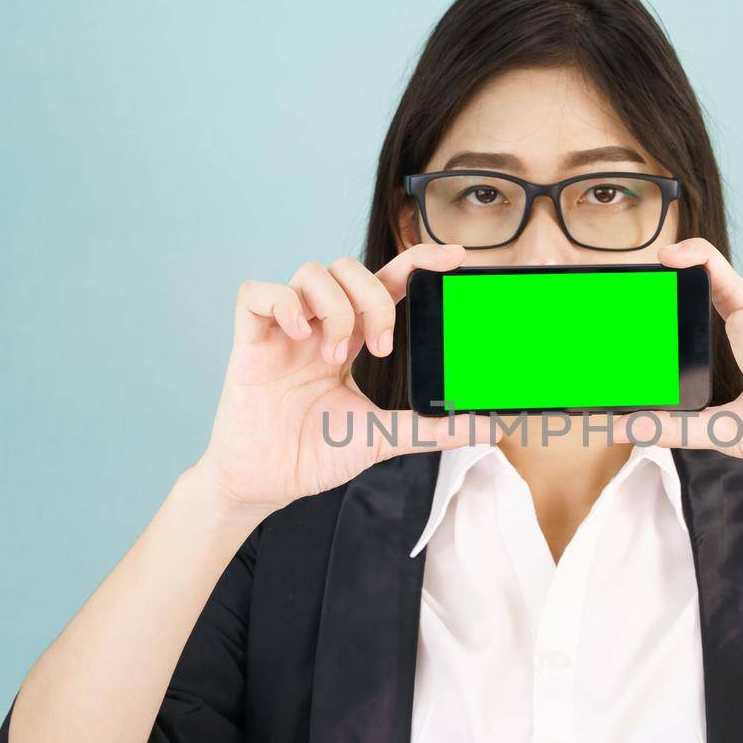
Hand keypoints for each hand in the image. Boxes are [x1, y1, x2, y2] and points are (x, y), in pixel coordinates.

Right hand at [187, 244, 491, 516]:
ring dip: (334, 307)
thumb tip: (492, 428)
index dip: (418, 261)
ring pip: (310, 272)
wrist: (268, 485)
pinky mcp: (250, 343)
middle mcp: (318, 327)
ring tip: (334, 356)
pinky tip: (298, 334)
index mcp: (350, 340)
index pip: (386, 284)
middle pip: (349, 268)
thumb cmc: (315, 455)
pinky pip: (257, 293)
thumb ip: (434, 428)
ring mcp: (283, 332)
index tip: (454, 257)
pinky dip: (284, 304)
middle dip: (374, 298)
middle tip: (380, 346)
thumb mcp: (385, 437)